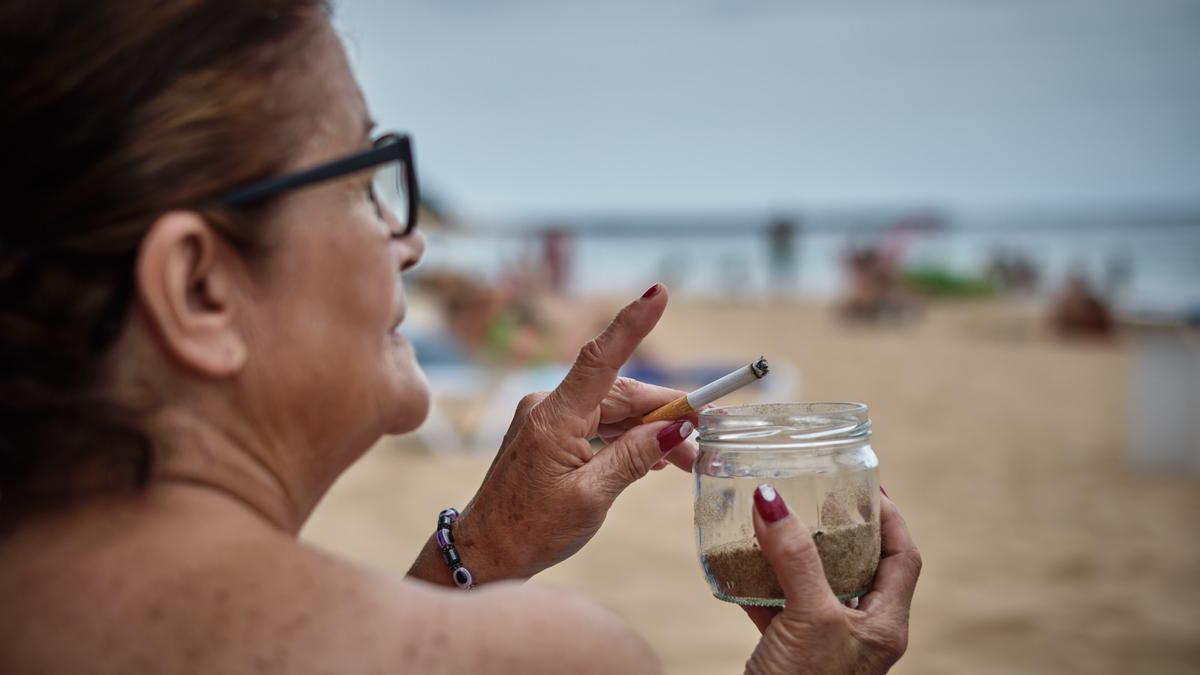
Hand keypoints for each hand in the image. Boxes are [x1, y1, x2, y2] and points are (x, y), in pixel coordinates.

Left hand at [409, 284, 698, 583]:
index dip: (633, 323)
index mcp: (555, 418)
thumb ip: (635, 457)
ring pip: (614, 411)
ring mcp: (547, 418)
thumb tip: (677, 428)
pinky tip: (655, 459)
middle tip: (705, 442)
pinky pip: (598, 424)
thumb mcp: (592, 497)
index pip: (601, 358)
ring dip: (652, 431)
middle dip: (666, 414)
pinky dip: (629, 439)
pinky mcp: (549, 433)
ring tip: (687, 461)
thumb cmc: (532, 530)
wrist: (485, 551)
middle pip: (621, 393)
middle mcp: (549, 407)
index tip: (659, 293)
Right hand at [742, 486, 920, 674]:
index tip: (864, 483)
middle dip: (837, 527)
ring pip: (816, 583)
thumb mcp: (808, 617)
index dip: (888, 517)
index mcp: (885, 624)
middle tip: (815, 493)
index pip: (902, 556)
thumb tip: (772, 498)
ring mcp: (825, 643)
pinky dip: (761, 582)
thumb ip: (795, 558)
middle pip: (860, 564)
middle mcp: (860, 632)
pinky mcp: (791, 653)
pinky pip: (780, 606)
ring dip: (795, 552)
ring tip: (776, 518)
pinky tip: (741, 563)